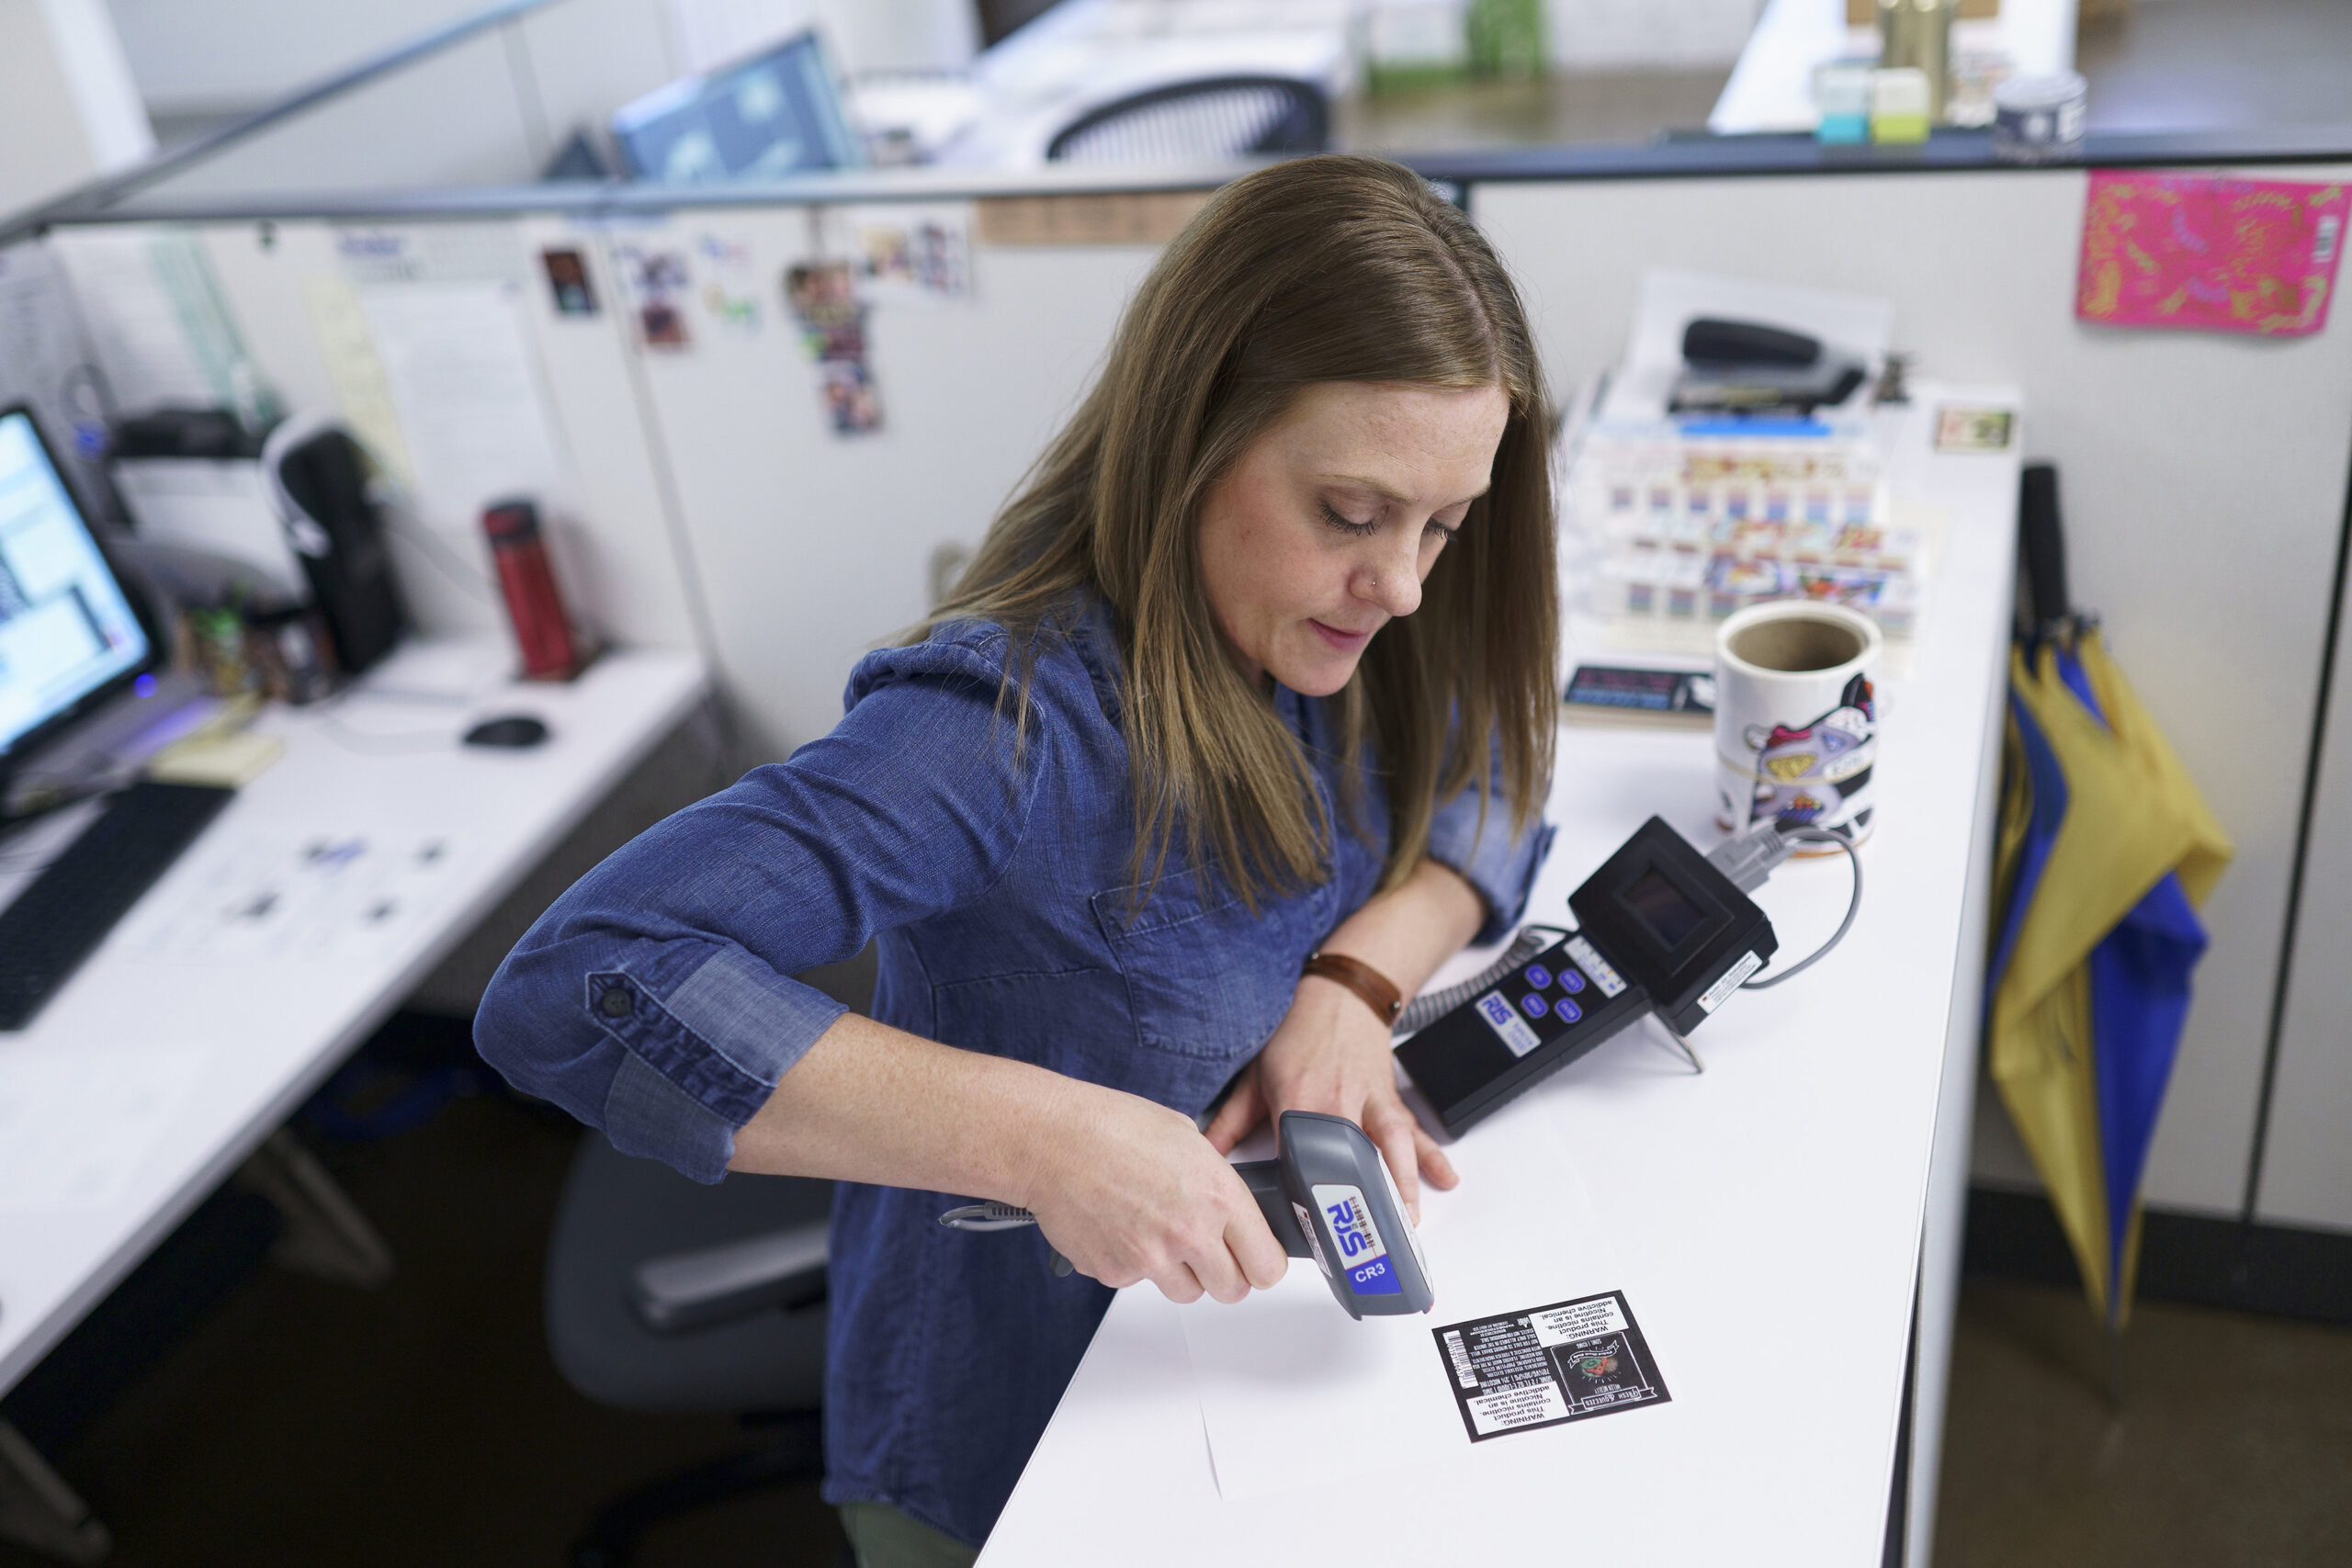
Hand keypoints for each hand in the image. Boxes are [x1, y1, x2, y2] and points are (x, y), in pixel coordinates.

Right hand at [1017, 1080, 1288, 1303]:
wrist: (1053, 1141)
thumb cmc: (1114, 1128)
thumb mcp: (1188, 1140)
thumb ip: (1216, 1184)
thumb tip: (1229, 1211)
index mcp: (1217, 1197)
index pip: (1266, 1264)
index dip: (1263, 1264)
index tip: (1257, 1260)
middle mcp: (1189, 1234)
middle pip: (1231, 1290)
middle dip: (1224, 1274)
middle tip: (1208, 1252)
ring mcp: (1151, 1260)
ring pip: (1185, 1292)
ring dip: (1179, 1272)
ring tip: (1155, 1230)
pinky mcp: (1115, 1273)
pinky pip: (1137, 1282)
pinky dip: (1132, 1263)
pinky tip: (1120, 1226)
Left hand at [1203, 971, 1457, 1221]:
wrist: (1339, 996)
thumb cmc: (1296, 1035)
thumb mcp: (1255, 1077)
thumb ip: (1228, 1120)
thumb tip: (1204, 1156)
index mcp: (1299, 1099)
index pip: (1298, 1153)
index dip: (1299, 1189)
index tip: (1301, 1223)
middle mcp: (1339, 1101)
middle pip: (1351, 1156)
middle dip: (1359, 1198)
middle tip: (1364, 1238)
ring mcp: (1370, 1101)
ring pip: (1392, 1145)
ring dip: (1400, 1183)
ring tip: (1406, 1221)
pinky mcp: (1390, 1101)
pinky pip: (1415, 1131)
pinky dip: (1432, 1156)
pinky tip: (1444, 1179)